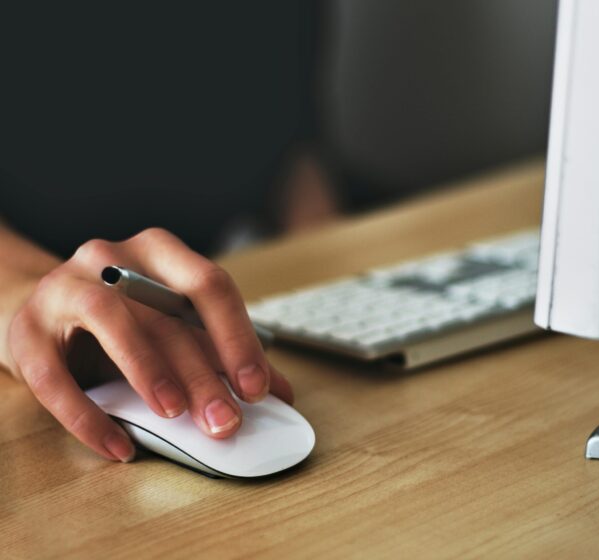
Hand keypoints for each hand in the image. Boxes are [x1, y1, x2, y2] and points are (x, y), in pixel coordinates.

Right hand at [7, 228, 292, 462]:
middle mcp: (112, 258)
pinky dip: (88, 416)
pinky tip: (119, 447)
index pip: (209, 285)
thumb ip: (221, 353)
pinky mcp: (26, 331)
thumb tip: (279, 392)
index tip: (258, 387)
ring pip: (111, 321)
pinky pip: (54, 376)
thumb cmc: (122, 320)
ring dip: (148, 371)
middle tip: (225, 420)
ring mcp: (65, 288)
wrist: (41, 311)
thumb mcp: (173, 327)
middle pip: (166, 314)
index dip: (237, 337)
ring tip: (174, 414)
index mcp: (160, 253)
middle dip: (202, 373)